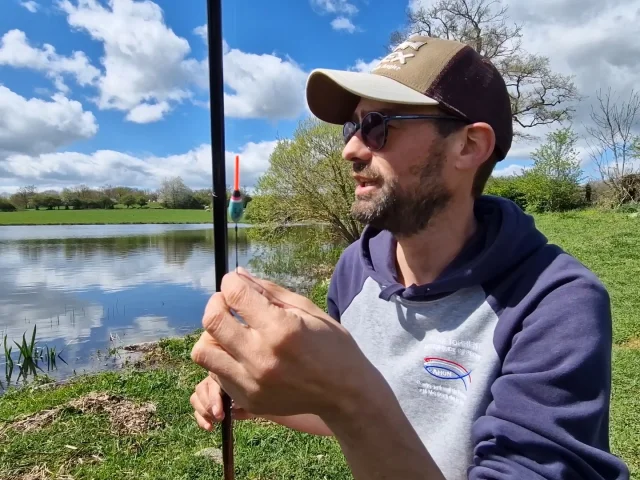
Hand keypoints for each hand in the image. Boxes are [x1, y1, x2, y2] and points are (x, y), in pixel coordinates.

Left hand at [190, 267, 381, 419]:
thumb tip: (237, 274)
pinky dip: (223, 359)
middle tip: (228, 303)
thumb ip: (269, 291)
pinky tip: (240, 353)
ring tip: (230, 331)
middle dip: (216, 303)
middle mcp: (262, 357)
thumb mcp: (307, 309)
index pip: (235, 295)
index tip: (236, 283)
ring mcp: (252, 383)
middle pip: (212, 321)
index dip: (231, 282)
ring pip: (204, 351)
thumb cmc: (332, 345)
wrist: (345, 392)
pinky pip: (216, 375)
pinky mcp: (249, 400)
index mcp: (281, 328)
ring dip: (213, 335)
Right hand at [190, 374, 254, 430]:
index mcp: (224, 375)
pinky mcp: (203, 404)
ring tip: (215, 422)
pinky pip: (196, 410)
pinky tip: (210, 428)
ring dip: (203, 413)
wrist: (258, 400)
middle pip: (200, 389)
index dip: (213, 399)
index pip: (212, 383)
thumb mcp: (251, 398)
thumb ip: (243, 401)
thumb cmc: (255, 395)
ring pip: (195, 398)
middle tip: (219, 419)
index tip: (219, 414)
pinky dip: (201, 420)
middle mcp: (213, 380)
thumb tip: (232, 408)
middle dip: (208, 407)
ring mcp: (207, 392)